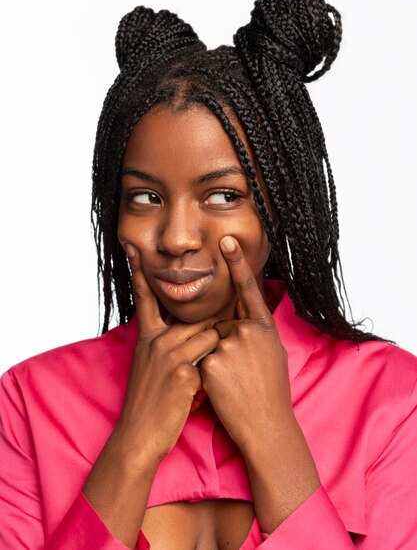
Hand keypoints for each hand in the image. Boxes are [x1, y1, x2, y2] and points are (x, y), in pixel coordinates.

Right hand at [115, 244, 219, 465]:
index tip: (133, 246)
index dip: (138, 271)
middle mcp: (157, 341)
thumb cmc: (149, 402)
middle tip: (204, 358)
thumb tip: (183, 330)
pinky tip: (197, 391)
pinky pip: (214, 358)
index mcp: (147, 338)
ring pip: (209, 335)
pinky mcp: (185, 372)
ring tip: (199, 376)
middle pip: (197, 319)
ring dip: (216, 353)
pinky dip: (214, 373)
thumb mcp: (147, 365)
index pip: (144, 298)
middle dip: (209, 333)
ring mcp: (170, 356)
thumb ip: (162, 343)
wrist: (139, 436)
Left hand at [199, 236, 293, 454]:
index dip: (237, 264)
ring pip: (208, 343)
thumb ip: (255, 332)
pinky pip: (200, 359)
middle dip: (223, 346)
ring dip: (214, 361)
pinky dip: (206, 373)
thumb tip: (242, 321)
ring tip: (236, 383)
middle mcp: (248, 331)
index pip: (248, 290)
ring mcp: (229, 345)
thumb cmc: (270, 391)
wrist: (267, 425)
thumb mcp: (271, 353)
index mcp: (264, 327)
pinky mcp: (211, 362)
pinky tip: (224, 388)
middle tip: (243, 373)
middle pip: (221, 326)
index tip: (227, 240)